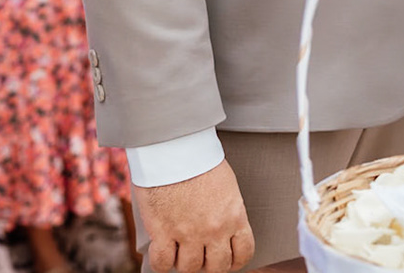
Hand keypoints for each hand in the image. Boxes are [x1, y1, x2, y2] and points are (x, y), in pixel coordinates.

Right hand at [135, 161, 254, 272]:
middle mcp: (214, 229)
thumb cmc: (198, 156)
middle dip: (208, 264)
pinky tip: (160, 251)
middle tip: (200, 255)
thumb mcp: (225, 183)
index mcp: (234, 215)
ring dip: (183, 262)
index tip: (225, 258)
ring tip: (178, 251)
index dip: (234, 260)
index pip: (243, 253)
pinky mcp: (163, 231)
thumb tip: (221, 222)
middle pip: (217, 267)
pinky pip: (162, 262)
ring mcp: (188, 233)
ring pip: (189, 268)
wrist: (174, 144)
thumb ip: (226, 208)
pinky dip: (161, 262)